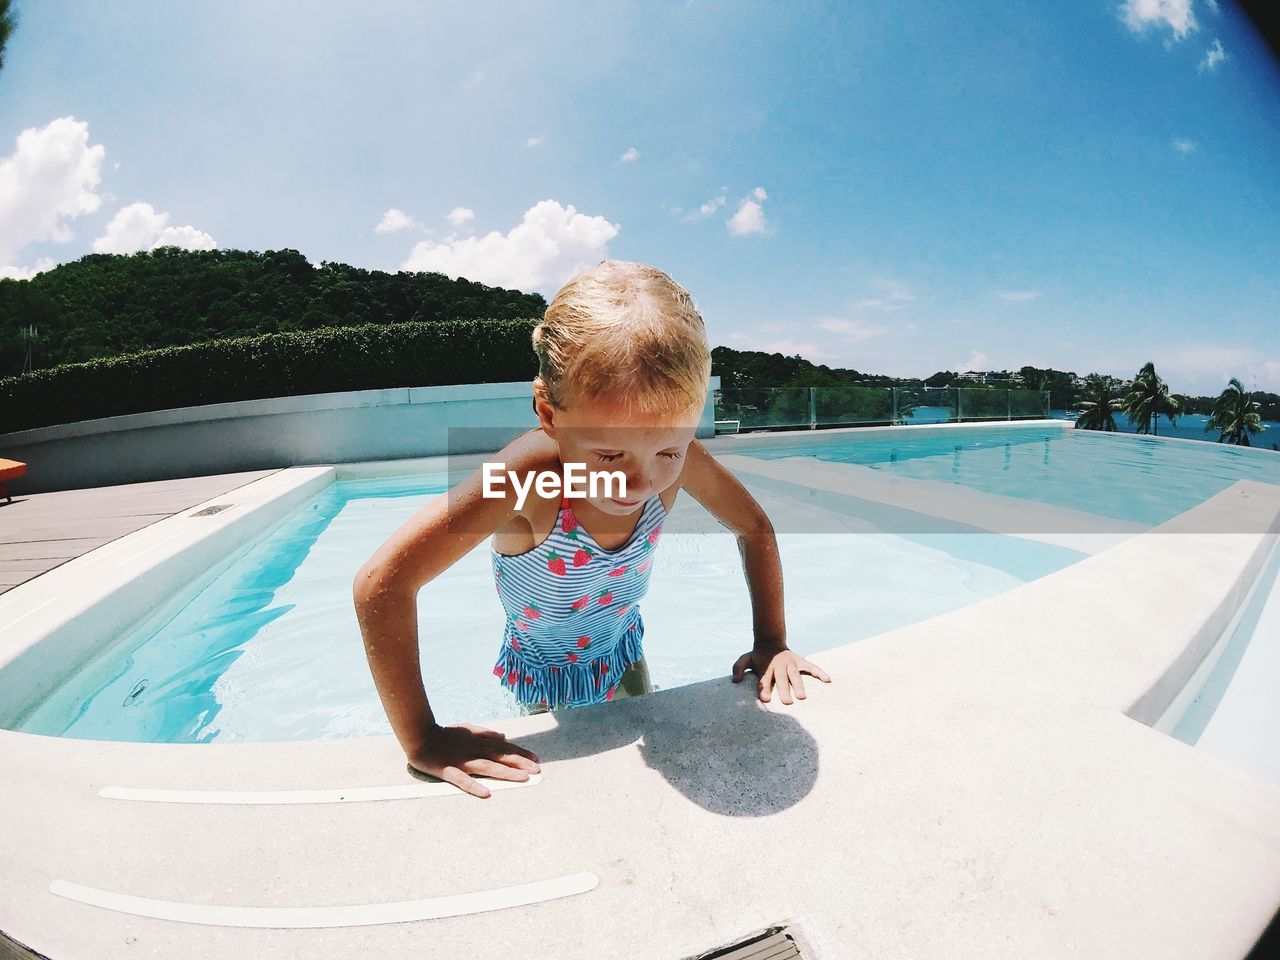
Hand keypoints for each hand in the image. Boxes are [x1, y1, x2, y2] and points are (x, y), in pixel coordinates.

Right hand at [407, 722, 540, 798]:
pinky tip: (487, 793)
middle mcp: (473, 750)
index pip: (503, 746)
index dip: (520, 752)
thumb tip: (503, 735)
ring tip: (522, 779)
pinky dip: (474, 786)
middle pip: (500, 756)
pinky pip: (463, 780)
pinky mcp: (448, 770)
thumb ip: (485, 732)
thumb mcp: (467, 728)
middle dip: (519, 763)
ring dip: (506, 772)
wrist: (419, 735)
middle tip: (537, 771)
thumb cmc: (444, 734)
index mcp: (478, 740)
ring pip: (487, 767)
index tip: (535, 759)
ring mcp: (461, 760)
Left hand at [731, 644, 830, 703]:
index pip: (764, 679)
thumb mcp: (745, 659)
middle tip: (787, 702)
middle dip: (784, 690)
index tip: (765, 700)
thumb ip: (738, 668)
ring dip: (799, 685)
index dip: (764, 688)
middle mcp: (779, 665)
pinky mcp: (800, 661)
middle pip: (781, 678)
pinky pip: (811, 666)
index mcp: (766, 666)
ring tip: (803, 697)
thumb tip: (735, 680)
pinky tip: (827, 680)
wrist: (770, 642)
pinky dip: (819, 672)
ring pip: (795, 674)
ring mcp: (791, 663)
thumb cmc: (758, 656)